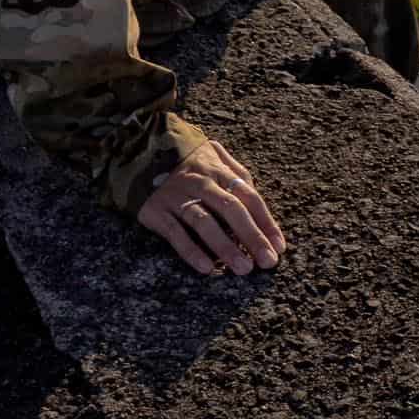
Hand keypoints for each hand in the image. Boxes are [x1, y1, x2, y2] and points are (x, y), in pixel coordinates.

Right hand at [137, 138, 286, 278]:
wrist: (139, 150)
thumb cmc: (187, 161)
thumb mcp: (213, 155)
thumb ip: (236, 174)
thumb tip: (258, 201)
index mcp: (217, 169)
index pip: (248, 195)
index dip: (265, 221)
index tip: (279, 247)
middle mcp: (199, 181)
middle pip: (231, 209)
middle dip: (252, 236)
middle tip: (267, 262)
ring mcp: (177, 196)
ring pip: (204, 222)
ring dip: (226, 246)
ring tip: (244, 268)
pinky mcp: (156, 210)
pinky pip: (175, 233)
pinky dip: (191, 251)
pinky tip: (207, 268)